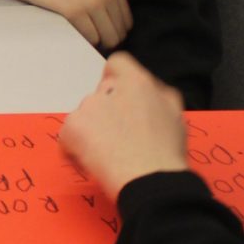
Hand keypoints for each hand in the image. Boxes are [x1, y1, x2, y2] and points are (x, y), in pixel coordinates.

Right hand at [0, 0, 132, 50]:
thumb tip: (115, 31)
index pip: (126, 23)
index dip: (112, 31)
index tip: (95, 31)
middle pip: (118, 34)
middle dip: (104, 40)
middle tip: (84, 34)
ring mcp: (92, 1)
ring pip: (106, 39)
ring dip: (93, 41)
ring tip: (76, 30)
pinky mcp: (75, 11)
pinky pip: (89, 38)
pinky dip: (81, 39)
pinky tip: (69, 27)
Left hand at [59, 54, 189, 204]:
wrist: (149, 179)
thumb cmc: (166, 152)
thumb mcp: (174, 113)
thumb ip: (156, 94)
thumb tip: (145, 89)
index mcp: (136, 82)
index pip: (117, 64)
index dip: (117, 79)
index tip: (119, 99)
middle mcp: (108, 89)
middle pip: (102, 95)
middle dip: (107, 113)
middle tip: (120, 138)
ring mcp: (87, 107)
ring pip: (85, 116)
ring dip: (93, 131)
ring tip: (110, 156)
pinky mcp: (71, 128)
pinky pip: (69, 136)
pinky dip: (76, 149)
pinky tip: (93, 163)